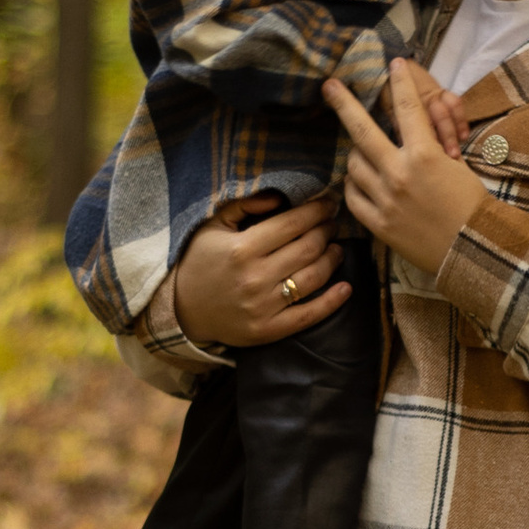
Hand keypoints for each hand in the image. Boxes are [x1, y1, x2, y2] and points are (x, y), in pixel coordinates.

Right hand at [171, 193, 348, 348]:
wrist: (182, 311)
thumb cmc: (199, 262)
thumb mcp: (212, 226)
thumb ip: (244, 206)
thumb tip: (279, 197)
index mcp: (242, 248)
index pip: (292, 224)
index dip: (316, 211)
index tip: (329, 203)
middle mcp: (255, 277)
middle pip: (308, 248)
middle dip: (326, 231)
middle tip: (333, 224)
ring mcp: (264, 306)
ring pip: (313, 278)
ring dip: (332, 260)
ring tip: (336, 249)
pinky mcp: (269, 330)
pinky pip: (309, 315)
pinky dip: (332, 301)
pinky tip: (346, 288)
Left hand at [324, 60, 489, 270]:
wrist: (474, 250)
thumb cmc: (471, 206)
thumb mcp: (456, 167)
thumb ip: (429, 147)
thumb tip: (409, 129)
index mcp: (425, 155)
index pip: (407, 108)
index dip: (400, 82)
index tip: (393, 64)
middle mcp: (400, 174)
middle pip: (362, 131)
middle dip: (344, 104)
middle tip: (330, 86)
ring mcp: (385, 200)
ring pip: (354, 165)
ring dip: (357, 155)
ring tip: (364, 154)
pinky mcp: (378, 224)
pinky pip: (353, 197)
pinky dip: (354, 186)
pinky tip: (361, 182)